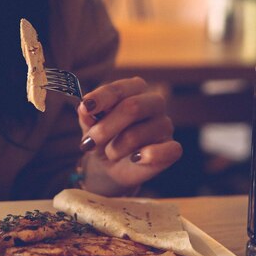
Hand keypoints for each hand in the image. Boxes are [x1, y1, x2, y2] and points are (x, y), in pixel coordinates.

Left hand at [76, 77, 181, 195]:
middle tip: (89, 142)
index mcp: (135, 89)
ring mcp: (165, 125)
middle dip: (105, 128)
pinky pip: (165, 151)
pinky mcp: (172, 148)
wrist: (113, 166)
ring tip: (110, 153)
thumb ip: (87, 116)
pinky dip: (147, 156)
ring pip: (137, 135)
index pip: (119, 89)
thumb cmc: (104, 138)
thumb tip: (83, 108)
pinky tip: (135, 158)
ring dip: (115, 149)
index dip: (101, 98)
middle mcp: (154, 102)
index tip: (85, 107)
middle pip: (132, 107)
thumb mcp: (90, 127)